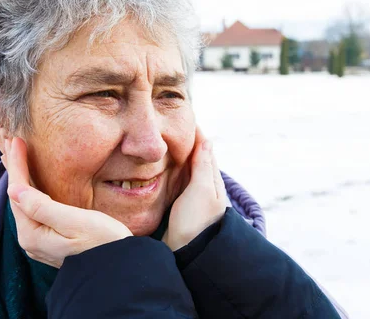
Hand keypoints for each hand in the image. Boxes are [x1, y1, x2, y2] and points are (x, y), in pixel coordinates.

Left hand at [3, 137, 132, 267]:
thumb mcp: (75, 221)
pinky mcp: (51, 241)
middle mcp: (31, 239)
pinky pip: (35, 210)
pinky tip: (33, 183)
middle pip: (18, 197)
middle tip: (11, 142)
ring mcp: (40, 241)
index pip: (19, 191)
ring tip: (18, 157)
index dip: (17, 164)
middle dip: (15, 169)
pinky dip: (32, 191)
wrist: (119, 270)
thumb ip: (43, 207)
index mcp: (33, 234)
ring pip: (26, 203)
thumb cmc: (103, 243)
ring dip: (23, 179)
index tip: (17, 140)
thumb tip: (15, 190)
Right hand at [163, 128, 226, 250]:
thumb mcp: (202, 190)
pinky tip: (157, 168)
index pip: (205, 150)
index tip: (184, 117)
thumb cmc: (197, 221)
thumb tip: (208, 140)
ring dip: (175, 157)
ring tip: (162, 142)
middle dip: (184, 143)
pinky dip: (167, 172)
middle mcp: (202, 187)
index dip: (196, 134)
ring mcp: (189, 197)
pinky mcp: (177, 207)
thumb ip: (203, 166)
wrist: (187, 254)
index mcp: (212, 181)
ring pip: (182, 171)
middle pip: (193, 159)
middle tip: (170, 126)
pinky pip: (172, 184)